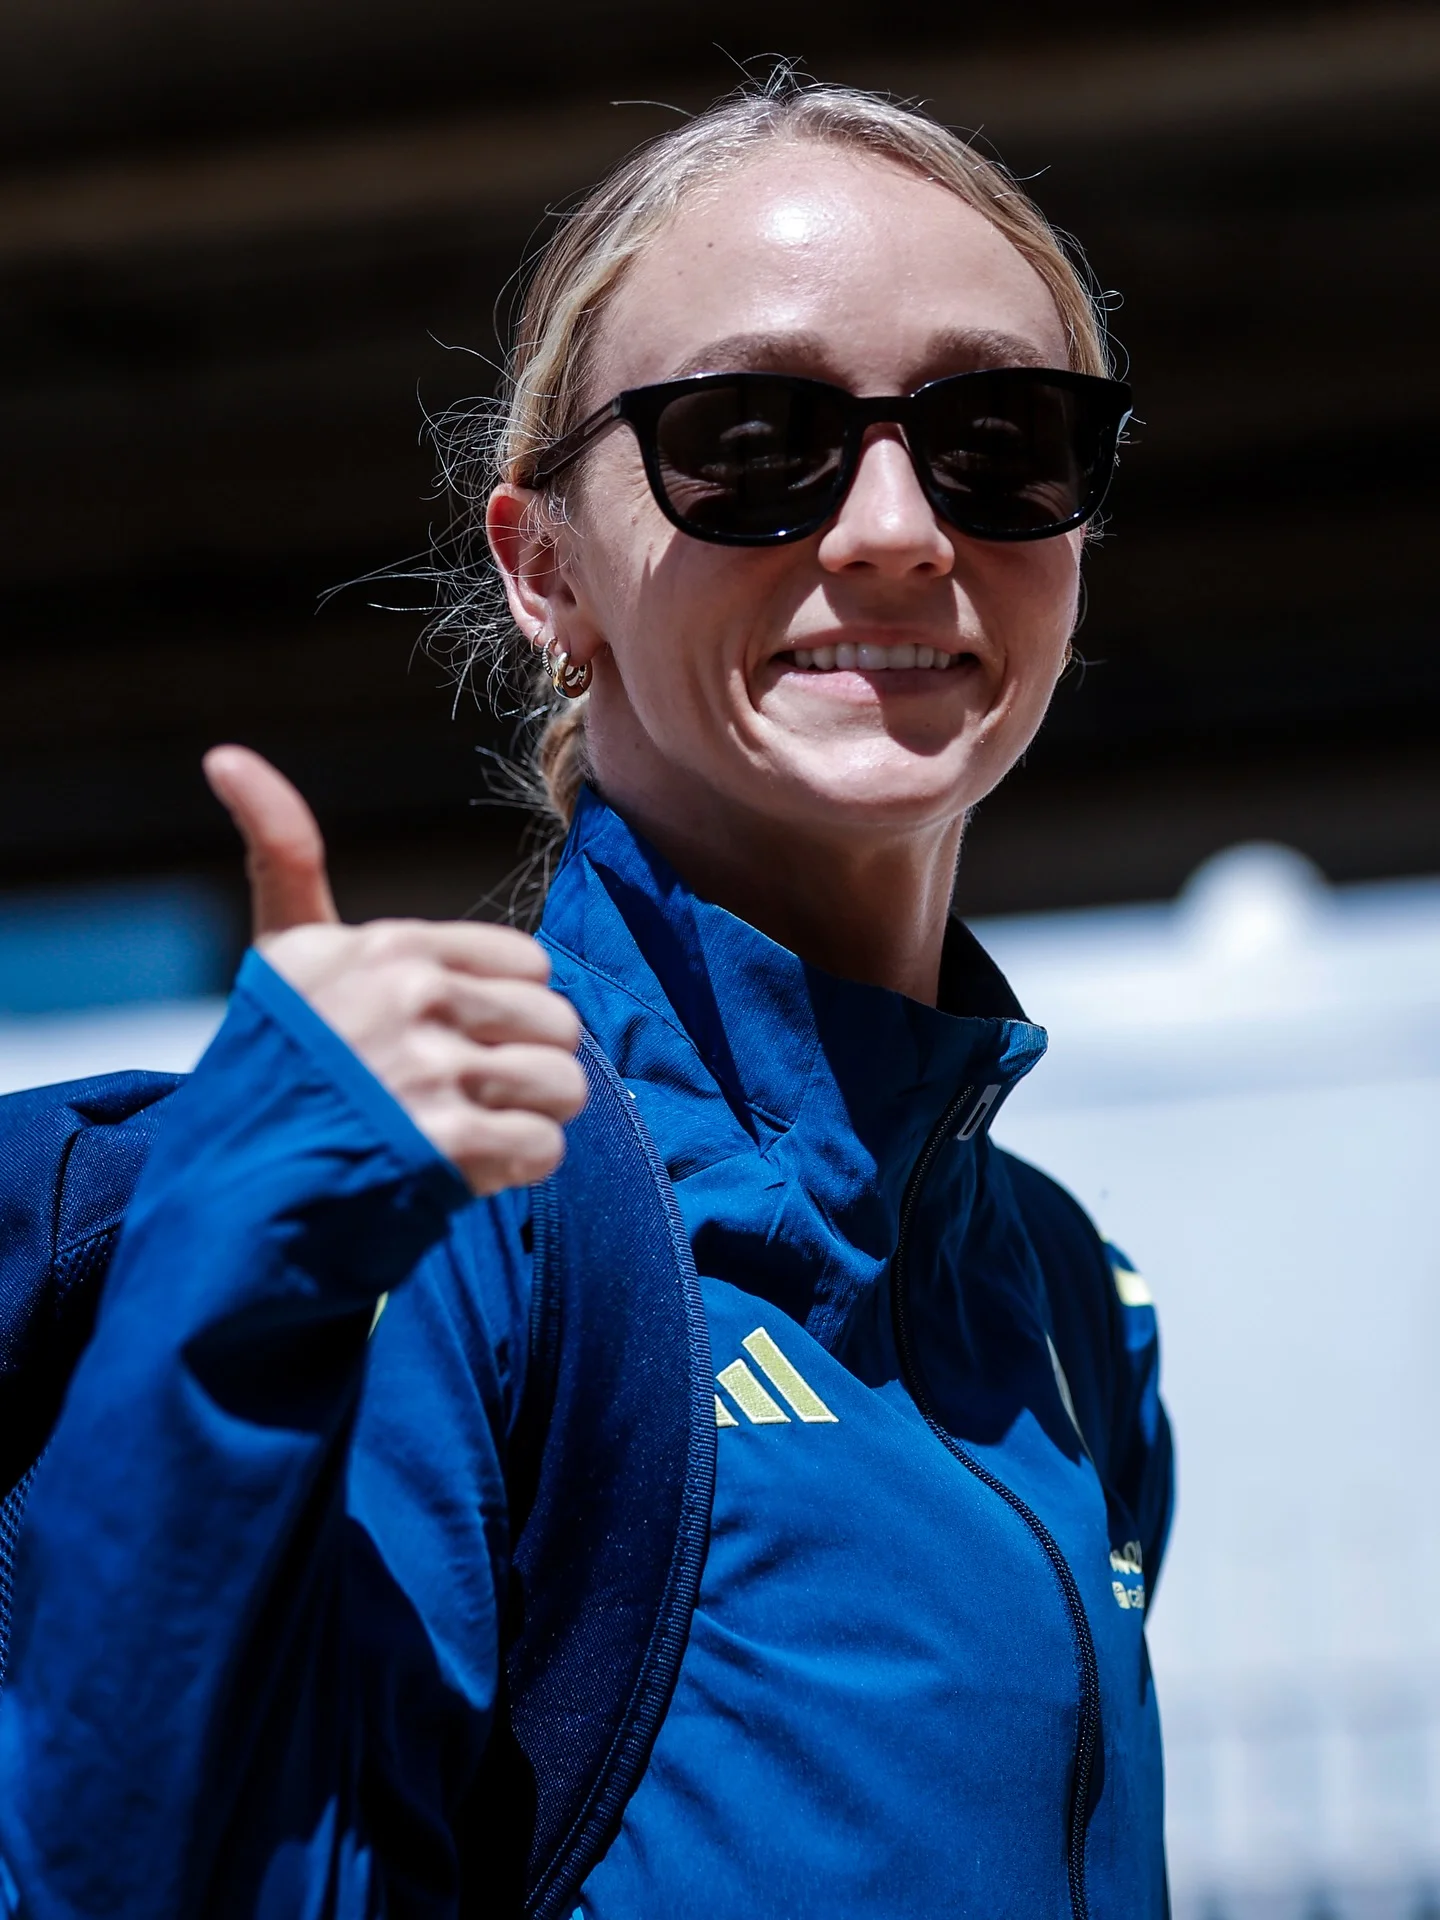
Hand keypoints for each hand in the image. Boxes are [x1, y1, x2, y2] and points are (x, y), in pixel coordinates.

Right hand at [202, 745, 585, 1194]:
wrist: (231, 1187)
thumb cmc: (275, 1062)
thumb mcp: (283, 954)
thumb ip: (284, 853)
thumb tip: (228, 754)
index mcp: (387, 946)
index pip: (530, 964)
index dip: (505, 1009)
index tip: (454, 1038)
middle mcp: (410, 997)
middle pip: (558, 1023)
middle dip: (526, 1065)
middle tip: (468, 1095)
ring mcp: (429, 1071)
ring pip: (565, 1085)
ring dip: (530, 1119)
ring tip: (469, 1131)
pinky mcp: (446, 1146)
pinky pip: (546, 1149)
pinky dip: (517, 1170)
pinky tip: (465, 1171)